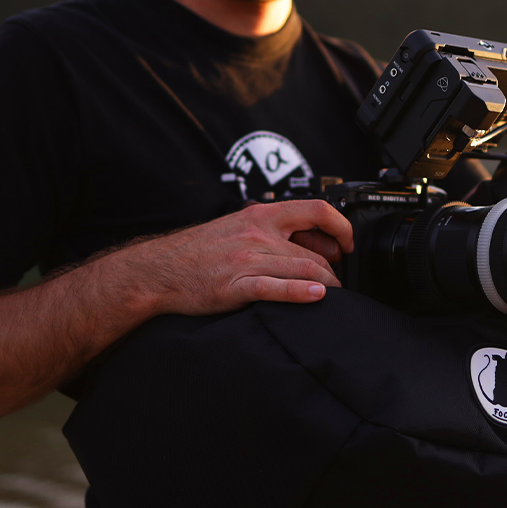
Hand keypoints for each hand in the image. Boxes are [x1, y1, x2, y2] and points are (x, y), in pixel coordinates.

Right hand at [106, 200, 353, 316]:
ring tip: (333, 297)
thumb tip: (310, 239)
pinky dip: (302, 292)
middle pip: (315, 251)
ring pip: (304, 270)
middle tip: (340, 283)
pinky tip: (317, 297)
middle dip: (335, 270)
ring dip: (326, 285)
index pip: (316, 210)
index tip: (347, 245)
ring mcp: (247, 260)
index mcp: (260, 215)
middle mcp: (257, 234)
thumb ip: (271, 229)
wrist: (159, 270)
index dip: (341, 227)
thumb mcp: (237, 226)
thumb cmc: (198, 251)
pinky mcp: (236, 286)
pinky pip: (277, 289)